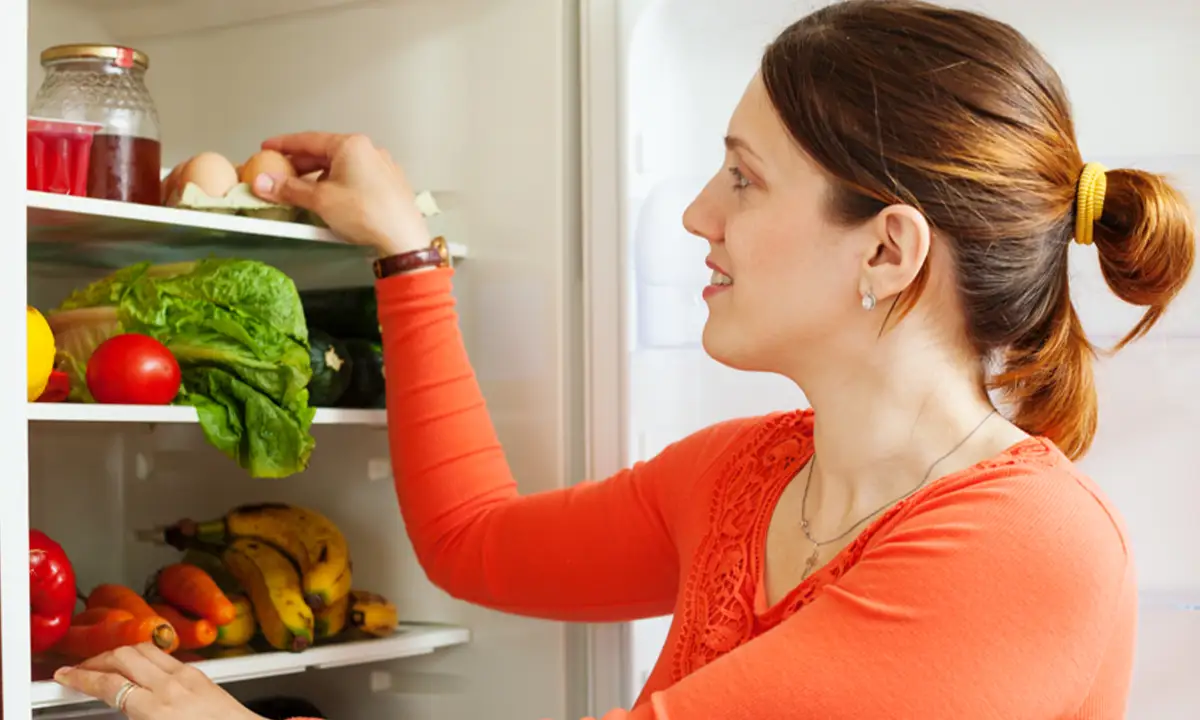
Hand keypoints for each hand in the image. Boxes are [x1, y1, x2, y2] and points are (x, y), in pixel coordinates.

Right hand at [53, 643, 263, 719]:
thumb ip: (133, 714)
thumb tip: (116, 702)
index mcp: (155, 709)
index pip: (108, 684)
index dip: (80, 678)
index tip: (64, 677)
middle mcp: (170, 686)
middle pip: (122, 657)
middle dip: (95, 660)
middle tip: (79, 670)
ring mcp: (186, 675)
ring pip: (143, 649)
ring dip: (118, 652)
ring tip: (104, 663)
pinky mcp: (199, 673)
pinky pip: (164, 656)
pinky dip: (143, 655)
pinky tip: (137, 665)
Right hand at [251, 132, 431, 256]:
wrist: (402, 238)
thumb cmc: (367, 214)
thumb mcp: (320, 200)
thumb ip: (289, 189)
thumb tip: (265, 183)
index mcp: (351, 145)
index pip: (308, 139)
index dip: (284, 145)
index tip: (268, 148)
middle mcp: (369, 151)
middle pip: (325, 154)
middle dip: (300, 166)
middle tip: (280, 175)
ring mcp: (381, 168)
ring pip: (341, 168)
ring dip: (319, 179)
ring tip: (302, 193)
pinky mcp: (388, 185)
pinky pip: (356, 180)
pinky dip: (338, 186)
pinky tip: (329, 201)